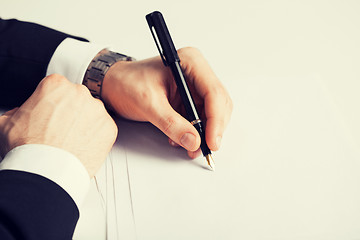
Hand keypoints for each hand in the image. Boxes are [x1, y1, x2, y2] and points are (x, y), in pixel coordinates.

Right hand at [0, 74, 117, 176]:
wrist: (46, 171)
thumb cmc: (28, 147)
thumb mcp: (7, 122)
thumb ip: (16, 111)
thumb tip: (19, 113)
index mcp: (56, 85)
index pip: (58, 88)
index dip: (53, 103)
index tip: (51, 114)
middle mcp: (80, 93)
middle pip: (77, 99)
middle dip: (71, 112)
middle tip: (61, 129)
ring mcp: (97, 110)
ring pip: (93, 113)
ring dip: (85, 123)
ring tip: (71, 140)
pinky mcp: (109, 127)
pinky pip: (104, 129)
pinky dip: (96, 137)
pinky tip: (82, 146)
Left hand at [102, 47, 232, 157]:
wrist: (113, 84)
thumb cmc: (126, 83)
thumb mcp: (147, 102)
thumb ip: (171, 122)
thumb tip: (193, 141)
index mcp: (190, 62)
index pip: (214, 92)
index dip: (216, 120)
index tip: (211, 141)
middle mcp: (196, 73)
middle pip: (218, 104)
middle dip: (212, 129)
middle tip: (203, 149)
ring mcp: (194, 87)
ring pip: (212, 114)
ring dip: (204, 133)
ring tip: (190, 148)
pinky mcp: (189, 100)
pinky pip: (200, 119)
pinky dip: (195, 133)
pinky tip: (182, 139)